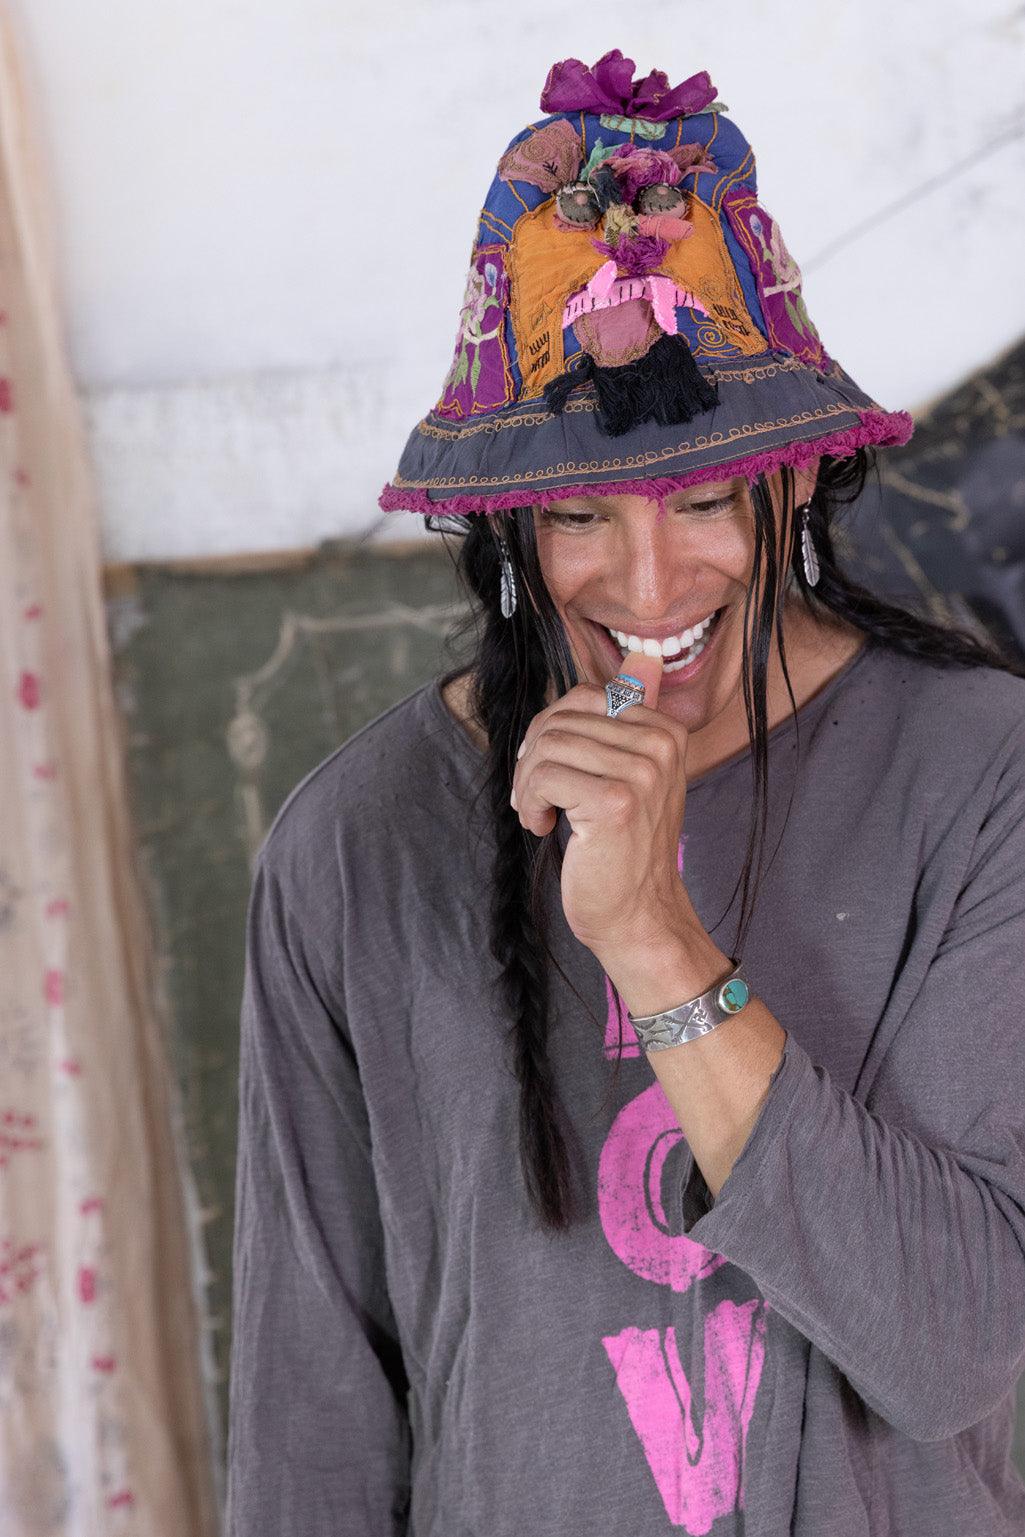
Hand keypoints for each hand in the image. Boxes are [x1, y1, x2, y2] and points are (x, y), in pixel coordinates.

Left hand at [511, 649, 699, 963]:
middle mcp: (660, 745)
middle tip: (534, 798)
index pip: (584, 697)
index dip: (551, 731)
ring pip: (547, 746)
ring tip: (538, 813)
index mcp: (665, 731)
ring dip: (528, 784)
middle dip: (533, 758)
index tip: (548, 772)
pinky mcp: (616, 802)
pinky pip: (544, 777)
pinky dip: (529, 804)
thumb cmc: (622, 848)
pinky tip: (542, 827)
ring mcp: (642, 772)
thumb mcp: (630, 774)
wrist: (637, 914)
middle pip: (560, 719)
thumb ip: (630, 716)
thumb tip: (643, 656)